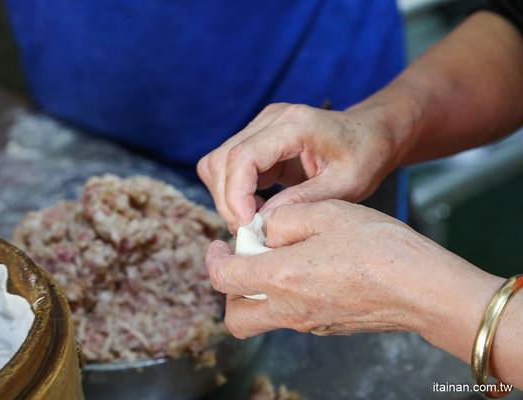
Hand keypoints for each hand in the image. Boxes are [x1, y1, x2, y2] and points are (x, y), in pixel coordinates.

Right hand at [197, 103, 395, 231]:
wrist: (371, 134)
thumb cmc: (365, 157)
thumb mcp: (345, 186)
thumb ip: (303, 202)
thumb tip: (262, 222)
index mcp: (296, 125)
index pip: (243, 156)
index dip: (236, 194)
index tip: (246, 225)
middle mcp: (272, 118)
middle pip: (222, 159)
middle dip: (227, 201)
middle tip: (248, 231)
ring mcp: (262, 125)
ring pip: (217, 162)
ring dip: (227, 196)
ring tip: (254, 220)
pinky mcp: (258, 137)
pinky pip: (228, 165)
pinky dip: (234, 190)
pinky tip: (256, 207)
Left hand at [204, 200, 492, 338]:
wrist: (424, 288)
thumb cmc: (378, 247)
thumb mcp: (325, 213)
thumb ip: (282, 220)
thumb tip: (262, 230)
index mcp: (280, 278)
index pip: (223, 278)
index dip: (214, 259)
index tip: (219, 245)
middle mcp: (289, 310)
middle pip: (235, 317)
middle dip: (230, 290)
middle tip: (242, 261)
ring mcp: (309, 324)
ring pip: (261, 320)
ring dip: (256, 295)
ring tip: (276, 262)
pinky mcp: (328, 327)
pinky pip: (290, 318)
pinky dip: (284, 298)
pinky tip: (306, 271)